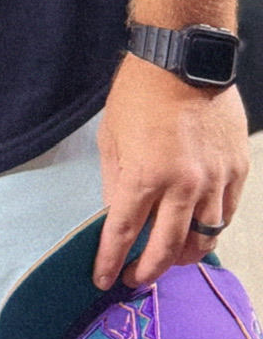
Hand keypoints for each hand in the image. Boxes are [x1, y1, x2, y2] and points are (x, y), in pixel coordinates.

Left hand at [94, 54, 249, 288]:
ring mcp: (215, 181)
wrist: (182, 58)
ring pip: (203, 240)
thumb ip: (116, 181)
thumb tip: (119, 216)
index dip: (111, 260)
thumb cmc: (138, 92)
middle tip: (135, 279)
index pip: (124, 233)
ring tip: (167, 260)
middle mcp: (184, 186)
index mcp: (145, 176)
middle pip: (166, 248)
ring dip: (183, 257)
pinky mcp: (236, 172)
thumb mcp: (111, 135)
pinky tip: (197, 233)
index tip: (102, 278)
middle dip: (147, 270)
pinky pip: (226, 217)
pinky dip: (210, 231)